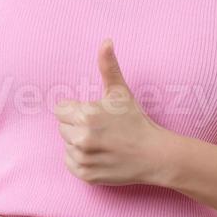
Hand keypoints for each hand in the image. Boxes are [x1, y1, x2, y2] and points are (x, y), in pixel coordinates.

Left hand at [53, 38, 170, 186]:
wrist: (155, 155)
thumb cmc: (136, 121)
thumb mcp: (121, 92)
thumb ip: (108, 66)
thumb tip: (106, 40)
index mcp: (86, 115)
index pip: (61, 110)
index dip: (76, 110)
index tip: (94, 115)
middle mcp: (81, 138)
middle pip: (63, 128)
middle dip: (78, 126)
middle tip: (101, 129)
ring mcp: (83, 158)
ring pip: (67, 145)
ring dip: (79, 143)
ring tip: (102, 142)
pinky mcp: (86, 175)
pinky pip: (70, 163)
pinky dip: (81, 160)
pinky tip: (99, 154)